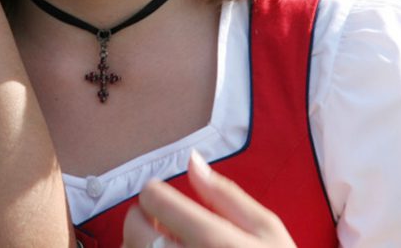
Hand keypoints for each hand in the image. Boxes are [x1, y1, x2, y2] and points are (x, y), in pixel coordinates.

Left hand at [122, 151, 294, 247]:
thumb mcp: (267, 229)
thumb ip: (225, 194)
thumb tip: (192, 161)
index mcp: (213, 240)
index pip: (152, 198)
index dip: (158, 194)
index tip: (170, 203)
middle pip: (133, 226)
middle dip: (145, 219)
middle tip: (167, 226)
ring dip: (140, 243)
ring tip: (168, 246)